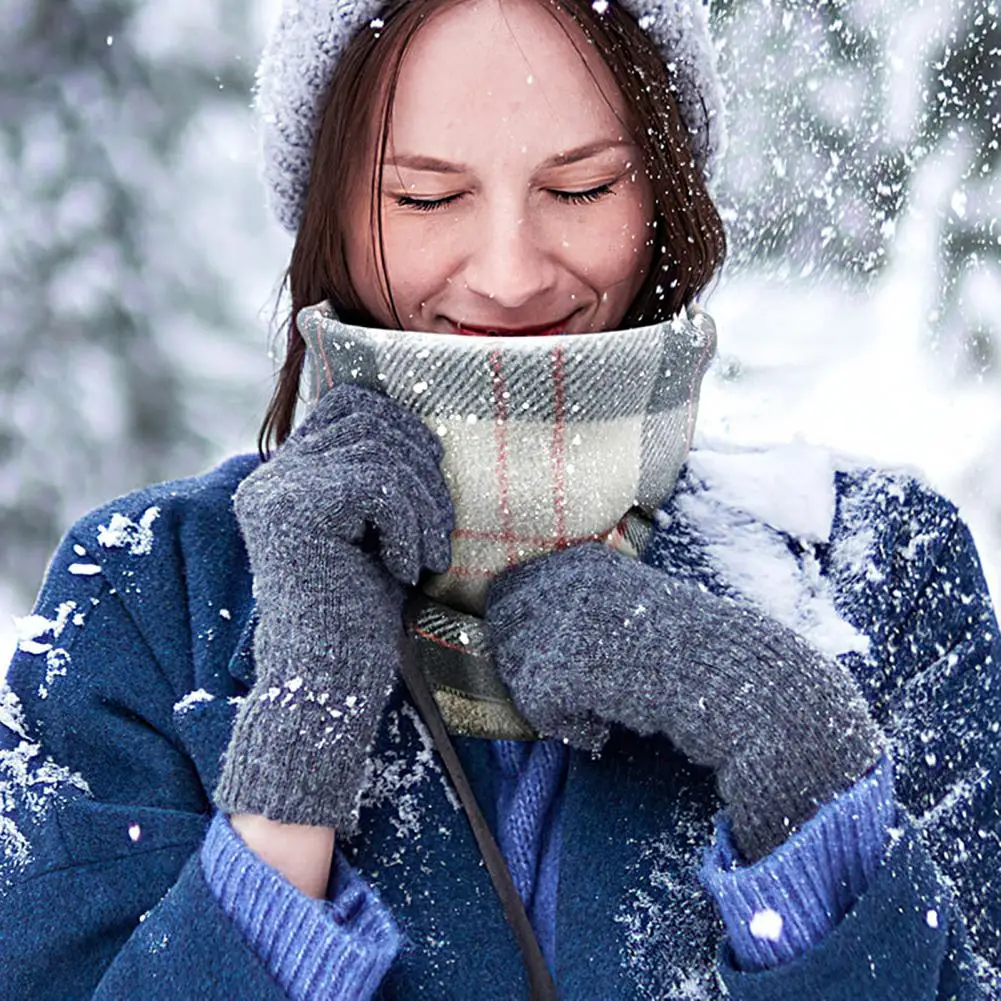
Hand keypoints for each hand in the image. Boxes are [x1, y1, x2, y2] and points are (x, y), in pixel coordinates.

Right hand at [213, 384, 453, 834]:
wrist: (331, 681)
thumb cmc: (361, 613)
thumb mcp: (377, 532)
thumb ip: (384, 478)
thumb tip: (423, 430)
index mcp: (288, 477)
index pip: (348, 403)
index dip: (400, 427)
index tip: (427, 478)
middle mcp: (272, 478)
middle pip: (370, 419)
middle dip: (422, 469)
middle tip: (437, 531)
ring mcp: (277, 493)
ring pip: (380, 451)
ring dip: (423, 503)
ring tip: (427, 555)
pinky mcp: (293, 515)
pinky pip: (378, 486)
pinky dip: (408, 527)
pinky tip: (403, 568)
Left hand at [484, 543, 884, 861]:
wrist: (728, 677)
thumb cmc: (684, 648)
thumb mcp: (630, 604)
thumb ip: (579, 603)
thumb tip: (517, 616)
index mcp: (582, 560)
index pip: (509, 589)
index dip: (521, 630)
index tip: (559, 655)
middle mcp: (565, 582)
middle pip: (504, 629)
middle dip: (527, 665)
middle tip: (574, 689)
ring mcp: (562, 623)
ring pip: (517, 671)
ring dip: (548, 697)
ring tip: (595, 706)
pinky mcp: (562, 669)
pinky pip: (537, 708)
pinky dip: (567, 728)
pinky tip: (601, 728)